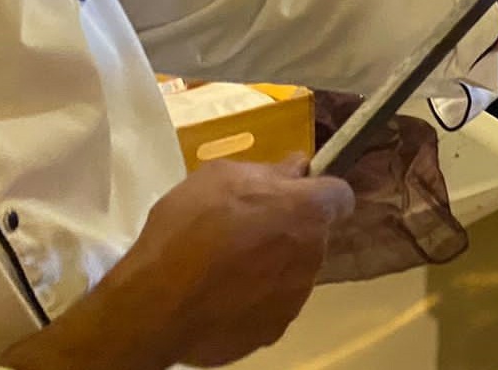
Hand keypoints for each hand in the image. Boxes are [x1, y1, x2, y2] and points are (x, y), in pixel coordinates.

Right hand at [2, 158, 353, 369]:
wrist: (157, 302)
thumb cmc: (189, 227)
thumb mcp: (221, 176)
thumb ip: (269, 171)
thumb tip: (297, 167)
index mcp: (306, 211)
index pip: (340, 196)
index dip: (317, 192)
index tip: (291, 195)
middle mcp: (313, 254)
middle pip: (312, 235)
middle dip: (288, 229)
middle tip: (244, 229)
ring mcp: (296, 297)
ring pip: (292, 272)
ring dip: (271, 265)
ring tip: (225, 266)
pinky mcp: (274, 330)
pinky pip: (270, 305)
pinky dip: (253, 300)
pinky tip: (219, 295)